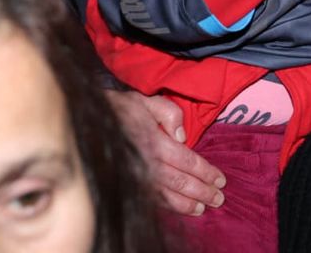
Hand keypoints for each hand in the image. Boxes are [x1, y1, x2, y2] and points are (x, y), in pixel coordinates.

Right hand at [104, 90, 225, 214]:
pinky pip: (152, 199)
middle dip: (202, 192)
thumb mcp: (147, 101)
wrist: (89, 121)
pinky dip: (168, 207)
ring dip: (187, 205)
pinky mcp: (129, 184)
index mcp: (155, 142)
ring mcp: (137, 176)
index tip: (221, 180)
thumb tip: (182, 136)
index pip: (187, 161)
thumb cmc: (121, 109)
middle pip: (180, 182)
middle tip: (219, 199)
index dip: (206, 172)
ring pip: (166, 196)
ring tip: (203, 209)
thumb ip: (169, 113)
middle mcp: (147, 163)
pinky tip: (180, 210)